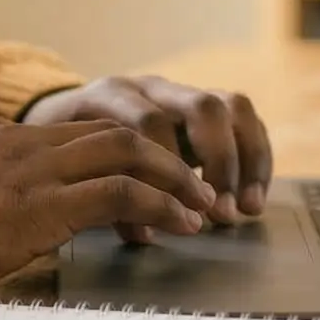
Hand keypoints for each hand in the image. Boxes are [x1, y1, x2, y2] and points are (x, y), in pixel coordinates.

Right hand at [0, 118, 217, 294]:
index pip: (71, 135)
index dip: (117, 158)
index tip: (143, 180)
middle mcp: (17, 142)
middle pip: (110, 131)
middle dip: (162, 157)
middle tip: (197, 185)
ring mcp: (29, 169)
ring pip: (127, 151)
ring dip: (174, 177)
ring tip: (204, 205)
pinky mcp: (39, 204)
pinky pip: (119, 193)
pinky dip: (159, 204)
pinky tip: (182, 224)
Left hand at [20, 74, 272, 231]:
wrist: (64, 118)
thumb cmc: (66, 154)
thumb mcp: (71, 168)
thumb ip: (102, 195)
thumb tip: (144, 232)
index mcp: (111, 95)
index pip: (149, 122)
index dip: (165, 168)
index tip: (177, 214)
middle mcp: (151, 87)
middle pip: (202, 107)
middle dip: (219, 162)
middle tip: (220, 212)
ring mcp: (181, 92)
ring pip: (230, 106)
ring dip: (246, 160)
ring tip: (248, 209)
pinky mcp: (204, 106)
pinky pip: (244, 119)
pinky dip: (256, 157)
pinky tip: (254, 197)